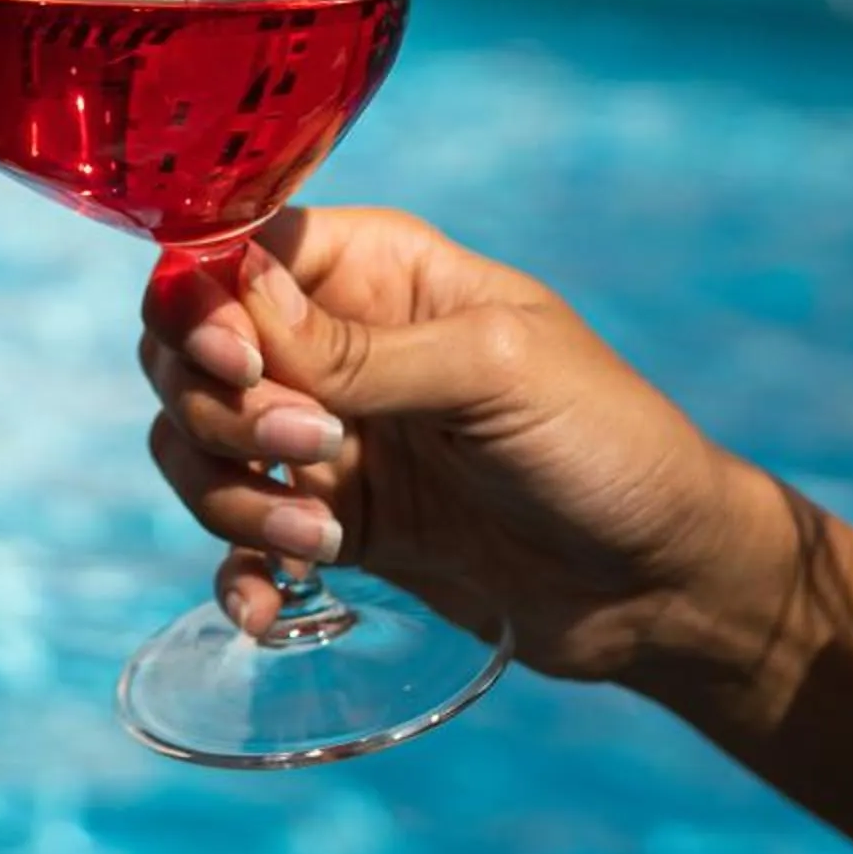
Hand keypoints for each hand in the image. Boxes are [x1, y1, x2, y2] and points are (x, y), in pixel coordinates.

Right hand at [140, 209, 785, 683]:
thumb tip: (232, 294)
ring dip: (228, 495)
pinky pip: (237, 538)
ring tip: (320, 539)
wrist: (663, 584)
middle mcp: (334, 340)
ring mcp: (326, 436)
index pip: (232, 250)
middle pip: (189, 348)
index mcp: (376, 268)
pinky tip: (270, 603)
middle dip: (218, 408)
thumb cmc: (608, 444)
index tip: (240, 364)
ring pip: (195, 443)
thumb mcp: (495, 373)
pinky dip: (237, 571)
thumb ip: (358, 347)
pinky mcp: (331, 523)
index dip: (203, 302)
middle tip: (309, 449)